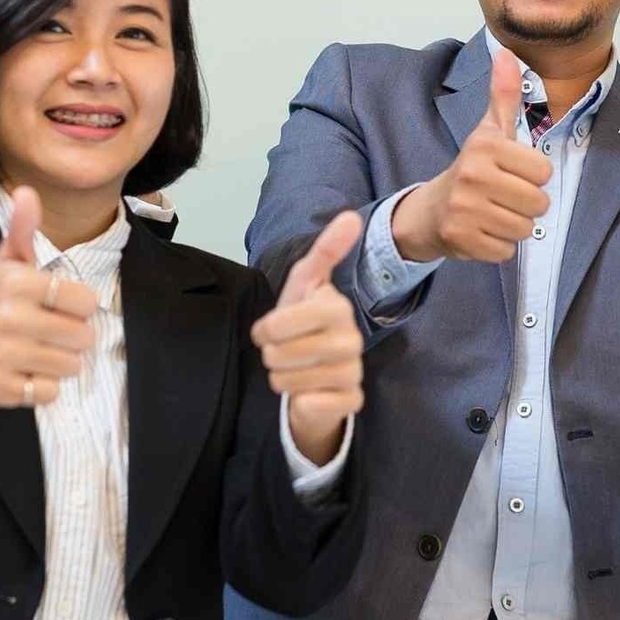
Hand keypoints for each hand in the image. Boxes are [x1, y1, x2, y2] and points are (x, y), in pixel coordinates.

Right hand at [0, 188, 97, 421]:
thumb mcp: (9, 264)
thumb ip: (23, 230)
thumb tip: (26, 191)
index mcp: (16, 282)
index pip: (86, 300)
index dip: (79, 306)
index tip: (57, 304)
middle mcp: (7, 316)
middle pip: (82, 336)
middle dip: (73, 337)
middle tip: (48, 331)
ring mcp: (2, 354)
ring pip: (71, 366)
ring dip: (62, 363)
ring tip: (39, 351)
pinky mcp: (0, 386)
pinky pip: (49, 392)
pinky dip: (44, 388)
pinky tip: (27, 373)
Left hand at [251, 212, 365, 462]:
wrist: (311, 370)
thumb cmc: (302, 324)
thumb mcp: (305, 284)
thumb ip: (324, 251)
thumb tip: (352, 215)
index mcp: (338, 308)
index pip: (293, 318)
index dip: (272, 327)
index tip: (265, 330)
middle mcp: (352, 339)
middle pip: (287, 353)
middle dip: (272, 355)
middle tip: (278, 352)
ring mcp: (354, 371)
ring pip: (295, 381)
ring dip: (281, 377)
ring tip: (289, 370)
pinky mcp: (352, 400)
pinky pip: (314, 404)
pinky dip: (301, 400)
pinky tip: (307, 392)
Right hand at [388, 49, 552, 262]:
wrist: (430, 211)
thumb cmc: (471, 169)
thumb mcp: (488, 130)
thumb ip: (504, 95)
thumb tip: (508, 53)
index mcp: (486, 146)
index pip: (544, 171)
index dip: (532, 175)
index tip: (511, 173)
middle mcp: (472, 176)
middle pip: (538, 203)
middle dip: (526, 204)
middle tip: (503, 197)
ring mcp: (465, 210)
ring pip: (524, 229)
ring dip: (513, 226)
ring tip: (493, 213)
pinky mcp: (461, 240)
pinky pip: (506, 251)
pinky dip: (498, 246)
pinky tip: (483, 231)